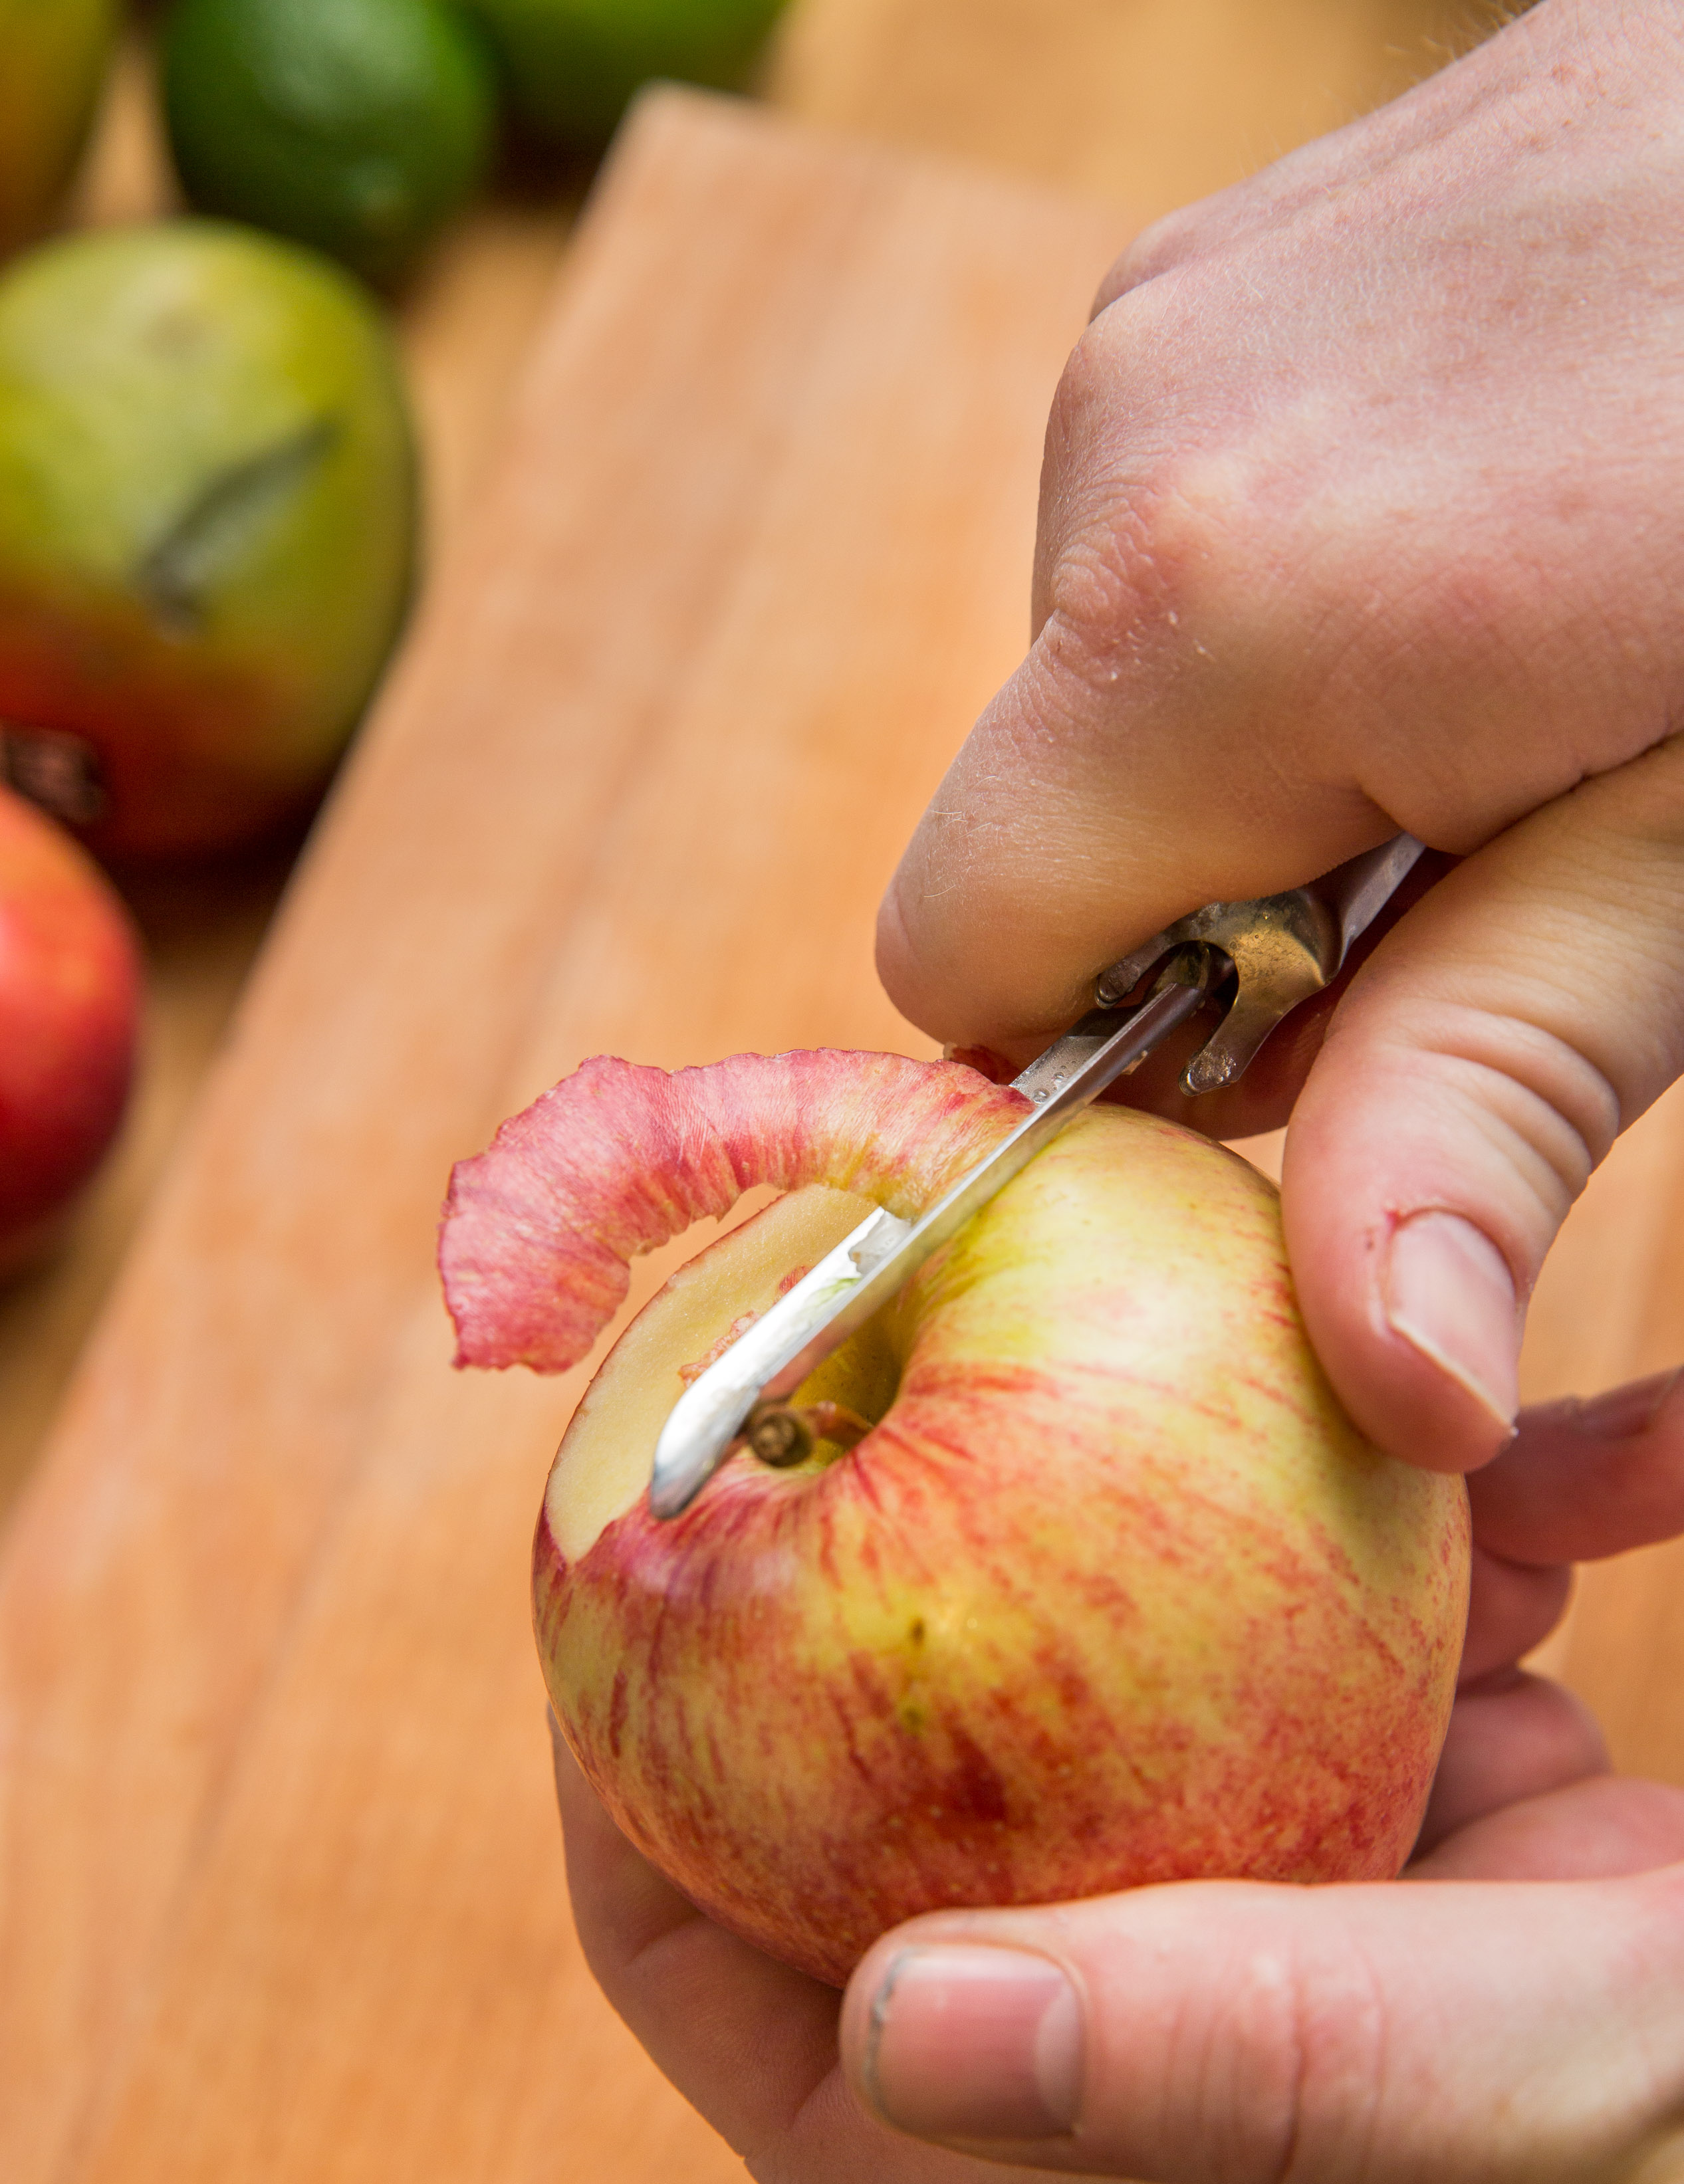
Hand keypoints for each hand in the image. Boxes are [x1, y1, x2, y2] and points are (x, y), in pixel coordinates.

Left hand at [557, 1370, 1683, 2183]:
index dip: (640, 1845)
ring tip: (1155, 1310)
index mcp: (1182, 2141)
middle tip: (805, 1375)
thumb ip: (1260, 2062)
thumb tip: (901, 2023)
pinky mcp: (1522, 1842)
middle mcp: (1241, 2018)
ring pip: (1166, 1691)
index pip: (788, 2044)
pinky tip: (1548, 1426)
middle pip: (935, 1815)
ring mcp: (1377, 1916)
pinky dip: (1454, 1509)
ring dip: (1155, 1510)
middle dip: (850, 1612)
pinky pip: (1410, 1642)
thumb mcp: (1559, 2090)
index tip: (592, 1598)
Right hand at [875, 0, 1683, 1473]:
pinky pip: (1186, 526)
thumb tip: (1389, 1390)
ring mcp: (1182, 311)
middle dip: (1240, 908)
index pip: (966, 969)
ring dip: (1289, 752)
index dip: (1141, 1065)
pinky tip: (1509, 547)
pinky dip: (1312, 601)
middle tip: (1506, 854)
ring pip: (1124, 686)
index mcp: (1204, 617)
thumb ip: (1490, 1105)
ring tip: (1534, 674)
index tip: (1355, 1035)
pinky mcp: (1248, 254)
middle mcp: (1131, 432)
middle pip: (1052, 831)